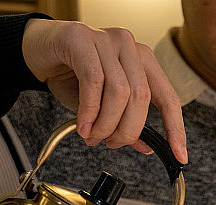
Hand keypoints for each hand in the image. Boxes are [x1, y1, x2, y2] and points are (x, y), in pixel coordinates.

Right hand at [22, 18, 186, 162]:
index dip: (175, 129)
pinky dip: (89, 111)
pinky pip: (94, 81)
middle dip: (127, 130)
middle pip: (142, 98)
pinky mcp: (82, 38)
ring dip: (106, 123)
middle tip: (110, 143)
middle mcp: (130, 47)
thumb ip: (126, 121)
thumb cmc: (71, 74)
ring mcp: (107, 39)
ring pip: (119, 92)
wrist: (36, 51)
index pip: (168, 98)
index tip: (179, 155)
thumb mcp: (103, 104)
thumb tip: (146, 146)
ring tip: (92, 136)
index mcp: (143, 61)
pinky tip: (83, 125)